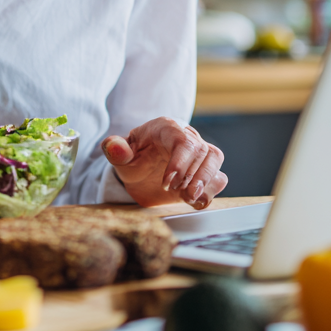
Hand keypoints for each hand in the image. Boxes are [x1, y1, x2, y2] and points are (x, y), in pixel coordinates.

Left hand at [102, 118, 226, 208]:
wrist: (141, 173)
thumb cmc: (133, 158)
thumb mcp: (121, 156)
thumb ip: (115, 149)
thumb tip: (112, 146)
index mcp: (166, 128)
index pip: (182, 140)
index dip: (179, 162)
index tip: (167, 183)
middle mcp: (187, 138)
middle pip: (204, 150)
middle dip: (194, 175)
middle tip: (179, 193)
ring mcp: (198, 156)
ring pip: (215, 161)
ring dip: (206, 182)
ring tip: (188, 198)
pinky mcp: (204, 174)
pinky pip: (218, 178)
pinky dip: (209, 191)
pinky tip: (193, 201)